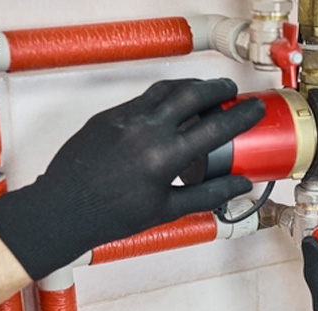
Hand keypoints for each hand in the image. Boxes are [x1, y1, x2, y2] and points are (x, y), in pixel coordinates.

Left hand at [0, 78, 263, 279]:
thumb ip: (208, 194)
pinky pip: (143, 99)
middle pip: (193, 94)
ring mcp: (124, 119)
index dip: (241, 115)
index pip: (215, 126)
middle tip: (231, 92)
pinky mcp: (108, 116)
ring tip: (205, 93)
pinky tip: (170, 107)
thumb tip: (241, 185)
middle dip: (218, 88)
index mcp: (165, 157)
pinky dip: (163, 98)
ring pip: (166, 89)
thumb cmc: (112, 216)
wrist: (63, 209)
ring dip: (190, 86)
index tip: (254, 109)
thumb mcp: (167, 209)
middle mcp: (145, 130)